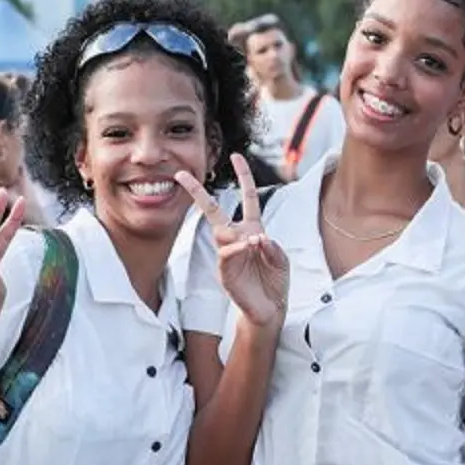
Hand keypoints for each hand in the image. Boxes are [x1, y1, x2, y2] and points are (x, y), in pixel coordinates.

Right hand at [176, 153, 288, 329]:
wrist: (271, 308)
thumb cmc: (275, 281)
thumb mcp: (282, 260)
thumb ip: (273, 247)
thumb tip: (258, 238)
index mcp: (253, 228)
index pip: (248, 197)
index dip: (243, 177)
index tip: (237, 156)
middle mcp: (237, 237)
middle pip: (214, 210)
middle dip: (197, 192)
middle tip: (182, 175)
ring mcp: (229, 254)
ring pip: (220, 231)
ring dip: (236, 233)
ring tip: (253, 241)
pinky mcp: (225, 271)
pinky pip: (225, 254)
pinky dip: (236, 249)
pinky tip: (247, 248)